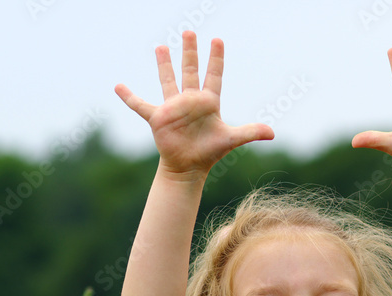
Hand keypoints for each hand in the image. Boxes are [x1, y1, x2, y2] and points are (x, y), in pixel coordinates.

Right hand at [115, 32, 273, 177]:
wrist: (188, 168)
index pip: (214, 75)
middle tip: (190, 31)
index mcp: (208, 102)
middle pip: (190, 70)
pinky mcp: (158, 117)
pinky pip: (140, 105)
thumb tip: (272, 133)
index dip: (216, 58)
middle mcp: (190, 100)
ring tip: (161, 46)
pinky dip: (129, 97)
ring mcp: (173, 107)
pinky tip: (118, 86)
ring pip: (168, 80)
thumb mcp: (231, 139)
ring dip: (164, 64)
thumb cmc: (209, 153)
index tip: (218, 40)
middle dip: (190, 51)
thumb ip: (250, 132)